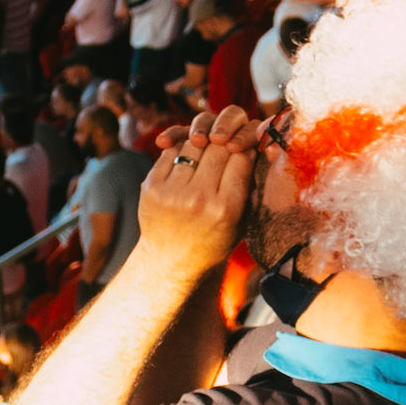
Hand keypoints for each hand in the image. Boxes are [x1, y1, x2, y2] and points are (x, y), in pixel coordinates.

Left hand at [134, 106, 255, 282]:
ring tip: (208, 150)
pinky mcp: (151, 186)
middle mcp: (198, 199)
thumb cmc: (213, 242)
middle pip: (218, 148)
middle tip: (227, 146)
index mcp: (225, 209)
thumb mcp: (240, 223)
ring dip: (203, 143)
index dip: (245, 150)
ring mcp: (172, 192)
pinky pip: (171, 151)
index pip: (241, 159)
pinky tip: (189, 157)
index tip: (244, 151)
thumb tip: (254, 149)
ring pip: (193, 145)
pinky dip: (182, 149)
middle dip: (225, 144)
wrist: (172, 261)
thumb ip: (248, 189)